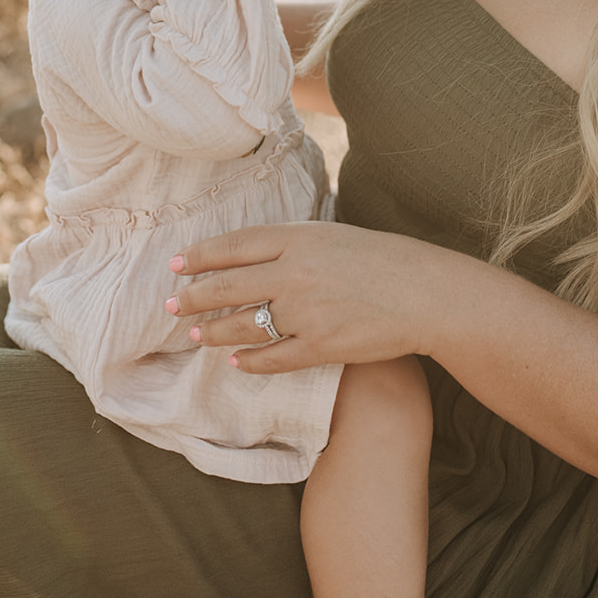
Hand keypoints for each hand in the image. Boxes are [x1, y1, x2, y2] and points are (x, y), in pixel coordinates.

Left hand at [166, 222, 447, 373]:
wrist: (427, 293)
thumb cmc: (385, 259)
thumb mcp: (334, 235)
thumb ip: (294, 243)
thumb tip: (252, 252)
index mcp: (299, 237)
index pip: (234, 246)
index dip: (200, 256)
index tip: (177, 265)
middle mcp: (295, 272)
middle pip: (227, 287)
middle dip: (193, 298)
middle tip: (170, 306)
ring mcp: (305, 312)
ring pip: (244, 326)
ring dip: (215, 333)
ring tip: (196, 336)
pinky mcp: (320, 346)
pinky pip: (272, 358)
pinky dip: (250, 361)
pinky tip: (236, 362)